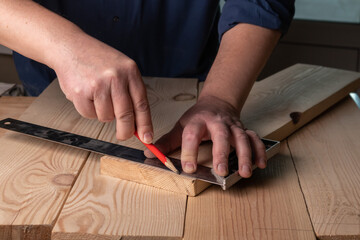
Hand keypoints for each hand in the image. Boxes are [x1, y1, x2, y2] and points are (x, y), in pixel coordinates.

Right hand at [54, 36, 152, 142]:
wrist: (69, 46)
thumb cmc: (97, 60)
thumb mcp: (121, 69)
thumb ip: (130, 92)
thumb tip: (137, 123)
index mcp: (130, 71)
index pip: (141, 103)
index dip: (145, 124)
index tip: (147, 137)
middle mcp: (116, 77)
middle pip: (125, 115)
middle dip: (125, 131)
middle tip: (123, 136)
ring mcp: (98, 84)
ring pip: (106, 117)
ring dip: (102, 113)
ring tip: (97, 96)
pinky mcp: (81, 92)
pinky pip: (89, 114)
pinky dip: (88, 110)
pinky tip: (86, 94)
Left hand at [144, 95, 266, 176]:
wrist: (217, 102)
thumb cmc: (197, 117)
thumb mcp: (181, 126)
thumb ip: (167, 141)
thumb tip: (149, 152)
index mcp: (198, 121)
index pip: (192, 135)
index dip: (190, 151)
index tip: (188, 168)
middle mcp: (217, 123)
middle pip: (220, 135)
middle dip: (222, 153)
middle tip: (221, 171)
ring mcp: (233, 126)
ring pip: (241, 138)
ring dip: (245, 155)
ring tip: (244, 172)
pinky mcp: (244, 130)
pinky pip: (255, 139)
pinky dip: (259, 151)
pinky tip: (260, 165)